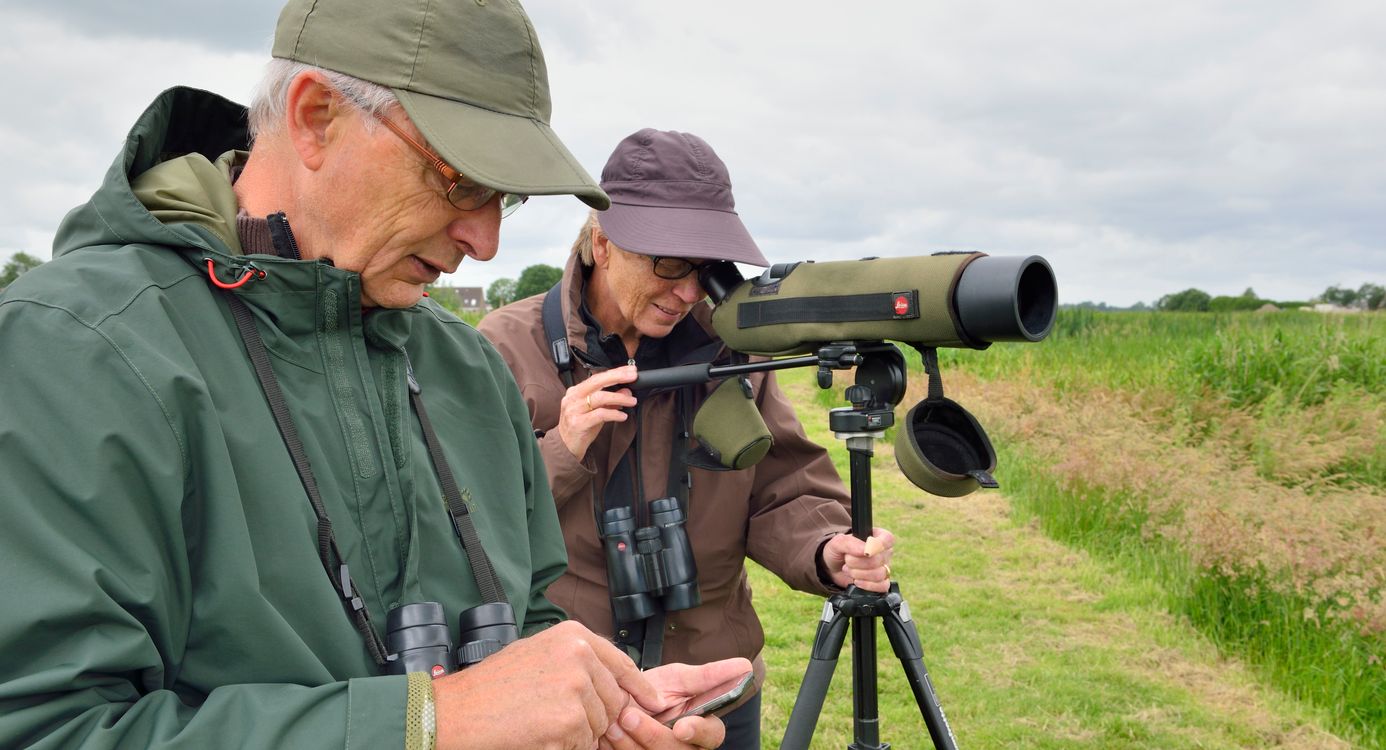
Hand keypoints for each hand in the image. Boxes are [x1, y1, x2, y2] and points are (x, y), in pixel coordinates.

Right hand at [433, 620, 657, 749]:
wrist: (458, 711)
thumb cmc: (490, 687)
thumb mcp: (537, 654)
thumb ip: (576, 662)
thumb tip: (610, 684)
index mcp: (573, 635)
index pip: (621, 662)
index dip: (639, 687)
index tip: (654, 702)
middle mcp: (580, 655)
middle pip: (613, 700)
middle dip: (597, 718)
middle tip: (560, 720)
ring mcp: (577, 687)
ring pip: (600, 725)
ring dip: (577, 734)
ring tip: (540, 722)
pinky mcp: (571, 719)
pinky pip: (583, 744)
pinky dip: (564, 746)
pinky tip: (538, 734)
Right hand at [558, 365, 638, 458]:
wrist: (565, 446)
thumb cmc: (581, 427)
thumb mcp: (597, 411)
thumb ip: (610, 401)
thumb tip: (627, 390)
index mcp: (576, 392)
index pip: (597, 377)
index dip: (615, 372)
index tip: (630, 370)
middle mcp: (573, 398)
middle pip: (597, 382)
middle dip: (617, 377)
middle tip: (633, 377)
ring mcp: (573, 410)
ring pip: (599, 397)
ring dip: (619, 398)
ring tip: (632, 401)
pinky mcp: (577, 423)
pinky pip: (599, 415)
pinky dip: (614, 414)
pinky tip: (623, 416)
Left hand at [599, 658, 751, 749]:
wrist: (619, 700)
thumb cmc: (654, 691)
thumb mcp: (679, 679)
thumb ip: (709, 676)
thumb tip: (745, 666)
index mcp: (702, 728)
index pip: (712, 735)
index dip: (698, 732)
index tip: (682, 725)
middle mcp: (685, 748)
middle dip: (651, 735)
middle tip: (628, 715)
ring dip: (628, 742)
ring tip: (613, 721)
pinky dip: (616, 748)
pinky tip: (606, 733)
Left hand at [821, 528, 894, 592]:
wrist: (833, 568)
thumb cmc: (838, 552)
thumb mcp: (837, 542)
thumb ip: (850, 542)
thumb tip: (866, 550)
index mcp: (877, 537)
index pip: (888, 539)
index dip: (877, 546)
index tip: (864, 551)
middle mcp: (884, 552)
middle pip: (879, 560)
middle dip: (857, 562)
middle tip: (847, 560)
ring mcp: (884, 568)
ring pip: (880, 574)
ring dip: (859, 574)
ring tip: (849, 570)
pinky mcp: (882, 582)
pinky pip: (882, 586)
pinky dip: (867, 585)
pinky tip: (856, 581)